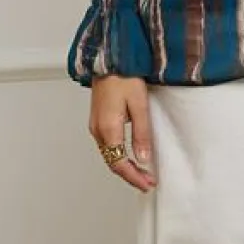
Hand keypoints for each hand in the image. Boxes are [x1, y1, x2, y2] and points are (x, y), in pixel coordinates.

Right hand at [89, 74, 156, 191]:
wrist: (109, 59)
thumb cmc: (124, 77)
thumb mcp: (139, 105)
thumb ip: (141, 133)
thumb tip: (143, 159)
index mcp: (108, 128)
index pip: (120, 163)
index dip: (134, 177)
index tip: (148, 184)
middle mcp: (97, 130)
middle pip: (112, 162)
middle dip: (130, 175)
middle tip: (148, 183)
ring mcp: (95, 125)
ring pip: (109, 155)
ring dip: (124, 166)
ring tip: (142, 173)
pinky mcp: (98, 120)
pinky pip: (107, 145)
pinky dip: (118, 155)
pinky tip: (130, 156)